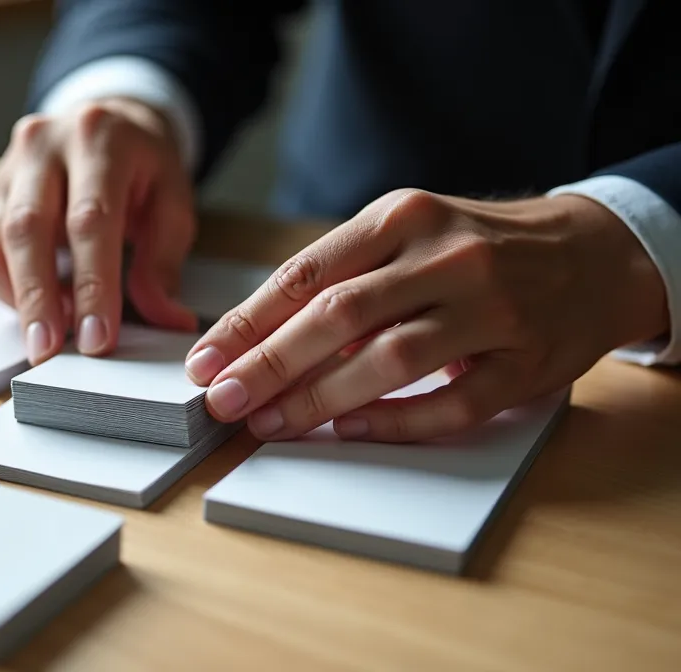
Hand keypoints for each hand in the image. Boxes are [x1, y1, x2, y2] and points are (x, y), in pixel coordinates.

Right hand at [0, 98, 199, 365]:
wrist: (109, 122)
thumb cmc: (143, 165)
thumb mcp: (172, 202)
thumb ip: (164, 261)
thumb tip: (167, 319)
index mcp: (99, 138)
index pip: (90, 218)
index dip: (92, 284)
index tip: (97, 337)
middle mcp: (44, 144)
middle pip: (27, 228)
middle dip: (38, 298)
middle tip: (49, 351)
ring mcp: (9, 167)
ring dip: (18, 298)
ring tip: (49, 334)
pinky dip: (8, 288)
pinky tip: (38, 305)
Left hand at [184, 189, 668, 441]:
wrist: (592, 253)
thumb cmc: (476, 248)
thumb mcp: (408, 234)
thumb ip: (341, 277)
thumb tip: (252, 338)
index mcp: (404, 217)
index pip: (307, 273)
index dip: (247, 322)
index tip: (205, 359)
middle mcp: (446, 256)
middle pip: (339, 316)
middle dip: (268, 363)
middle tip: (222, 398)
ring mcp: (492, 309)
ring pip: (390, 359)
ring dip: (319, 399)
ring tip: (269, 421)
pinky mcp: (526, 361)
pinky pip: (451, 403)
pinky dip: (394, 421)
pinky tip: (350, 431)